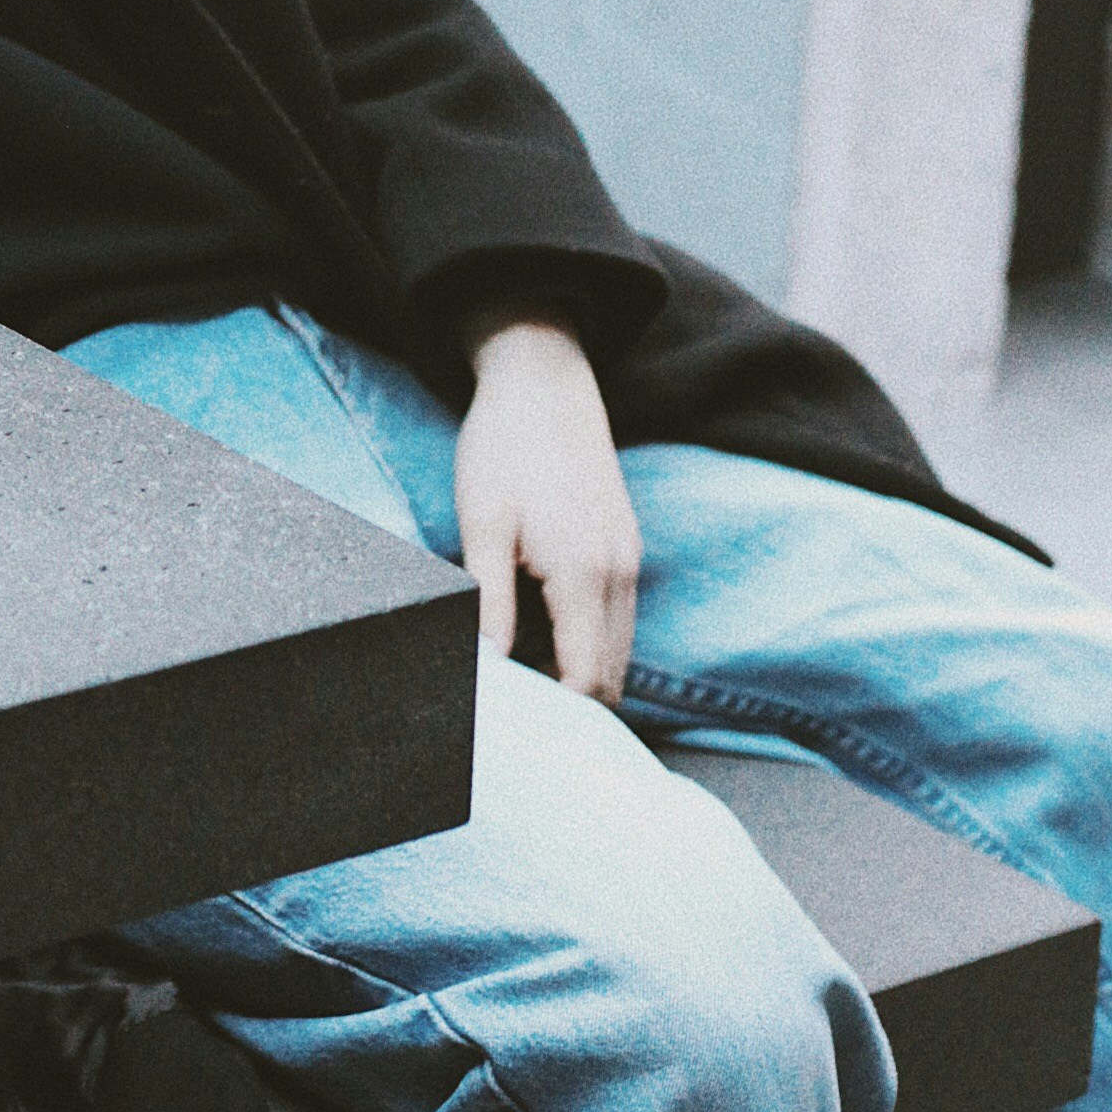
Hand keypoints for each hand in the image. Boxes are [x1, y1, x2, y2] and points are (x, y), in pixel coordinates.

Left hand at [452, 314, 641, 703]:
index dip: (557, 718)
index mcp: (584, 575)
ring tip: (520, 676)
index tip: (518, 731)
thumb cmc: (505, 448)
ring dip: (579, 672)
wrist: (544, 380)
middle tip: (516, 715)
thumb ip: (489, 603)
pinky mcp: (624, 543)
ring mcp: (628, 557)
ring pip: (618, 649)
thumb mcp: (482, 524)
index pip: (586, 683)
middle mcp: (619, 573)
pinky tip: (540, 633)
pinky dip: (589, 640)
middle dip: (570, 706)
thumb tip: (490, 671)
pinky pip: (618, 617)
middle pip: (610, 677)